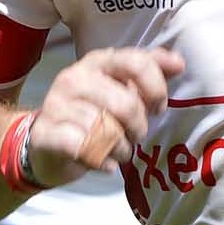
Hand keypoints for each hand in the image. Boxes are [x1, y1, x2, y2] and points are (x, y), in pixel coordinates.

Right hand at [24, 47, 184, 186]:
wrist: (45, 143)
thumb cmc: (92, 113)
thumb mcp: (120, 88)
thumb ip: (148, 71)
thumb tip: (178, 63)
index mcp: (98, 61)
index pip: (136, 62)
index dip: (155, 88)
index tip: (158, 107)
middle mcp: (75, 77)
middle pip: (126, 104)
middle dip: (138, 127)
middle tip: (135, 136)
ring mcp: (57, 104)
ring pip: (107, 132)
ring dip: (121, 149)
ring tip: (117, 151)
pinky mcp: (46, 133)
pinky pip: (86, 149)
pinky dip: (101, 161)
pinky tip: (104, 163)